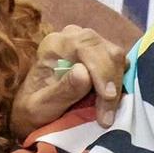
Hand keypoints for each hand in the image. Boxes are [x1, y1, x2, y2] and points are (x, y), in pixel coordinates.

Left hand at [13, 24, 127, 135]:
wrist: (35, 113)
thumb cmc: (33, 110)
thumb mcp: (39, 107)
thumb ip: (61, 91)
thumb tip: (84, 71)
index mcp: (54, 44)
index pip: (86, 47)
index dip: (101, 71)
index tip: (108, 97)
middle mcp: (73, 37)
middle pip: (106, 51)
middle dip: (112, 82)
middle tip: (107, 115)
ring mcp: (90, 45)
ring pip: (117, 57)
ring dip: (118, 84)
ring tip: (107, 112)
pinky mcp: (102, 56)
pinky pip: (120, 65)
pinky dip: (120, 82)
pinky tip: (111, 101)